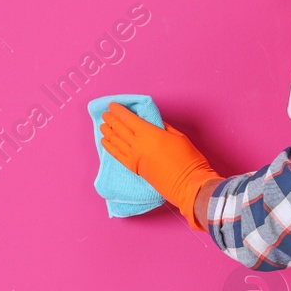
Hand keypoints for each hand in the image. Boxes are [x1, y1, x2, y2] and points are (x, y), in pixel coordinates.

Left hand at [99, 103, 222, 231]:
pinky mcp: (134, 169)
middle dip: (111, 120)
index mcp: (149, 133)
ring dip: (108, 132)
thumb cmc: (189, 159)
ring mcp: (134, 157)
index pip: (128, 118)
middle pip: (120, 129)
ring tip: (102, 125)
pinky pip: (117, 156)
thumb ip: (163, 127)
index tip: (112, 105)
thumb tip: (152, 123)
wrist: (188, 184)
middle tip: (105, 114)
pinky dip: (109, 147)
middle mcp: (138, 144)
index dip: (119, 111)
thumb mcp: (178, 136)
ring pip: (116, 142)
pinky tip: (104, 142)